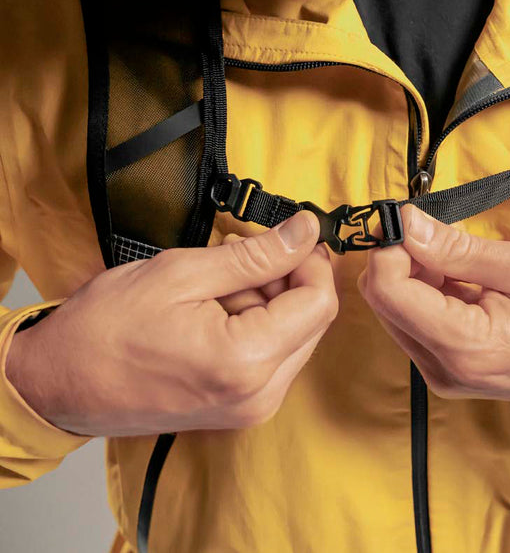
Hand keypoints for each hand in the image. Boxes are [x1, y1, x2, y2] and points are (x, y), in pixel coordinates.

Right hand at [6, 211, 337, 435]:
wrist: (59, 383)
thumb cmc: (106, 327)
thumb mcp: (184, 273)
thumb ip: (257, 254)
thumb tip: (306, 231)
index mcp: (246, 361)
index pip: (319, 302)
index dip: (310, 261)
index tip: (290, 236)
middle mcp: (259, 395)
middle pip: (310, 320)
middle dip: (284, 279)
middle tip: (237, 256)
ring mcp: (251, 408)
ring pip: (293, 335)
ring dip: (266, 301)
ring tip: (213, 286)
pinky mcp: (240, 409)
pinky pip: (272, 355)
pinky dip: (255, 324)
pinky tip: (215, 310)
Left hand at [359, 205, 509, 403]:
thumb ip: (457, 248)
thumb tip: (405, 224)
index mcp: (466, 346)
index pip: (387, 291)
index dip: (388, 248)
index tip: (406, 219)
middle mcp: (444, 369)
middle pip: (383, 301)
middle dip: (400, 258)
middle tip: (437, 233)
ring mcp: (443, 375)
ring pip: (393, 310)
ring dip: (414, 274)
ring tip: (458, 257)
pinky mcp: (446, 371)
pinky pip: (413, 323)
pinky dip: (425, 293)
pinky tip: (458, 278)